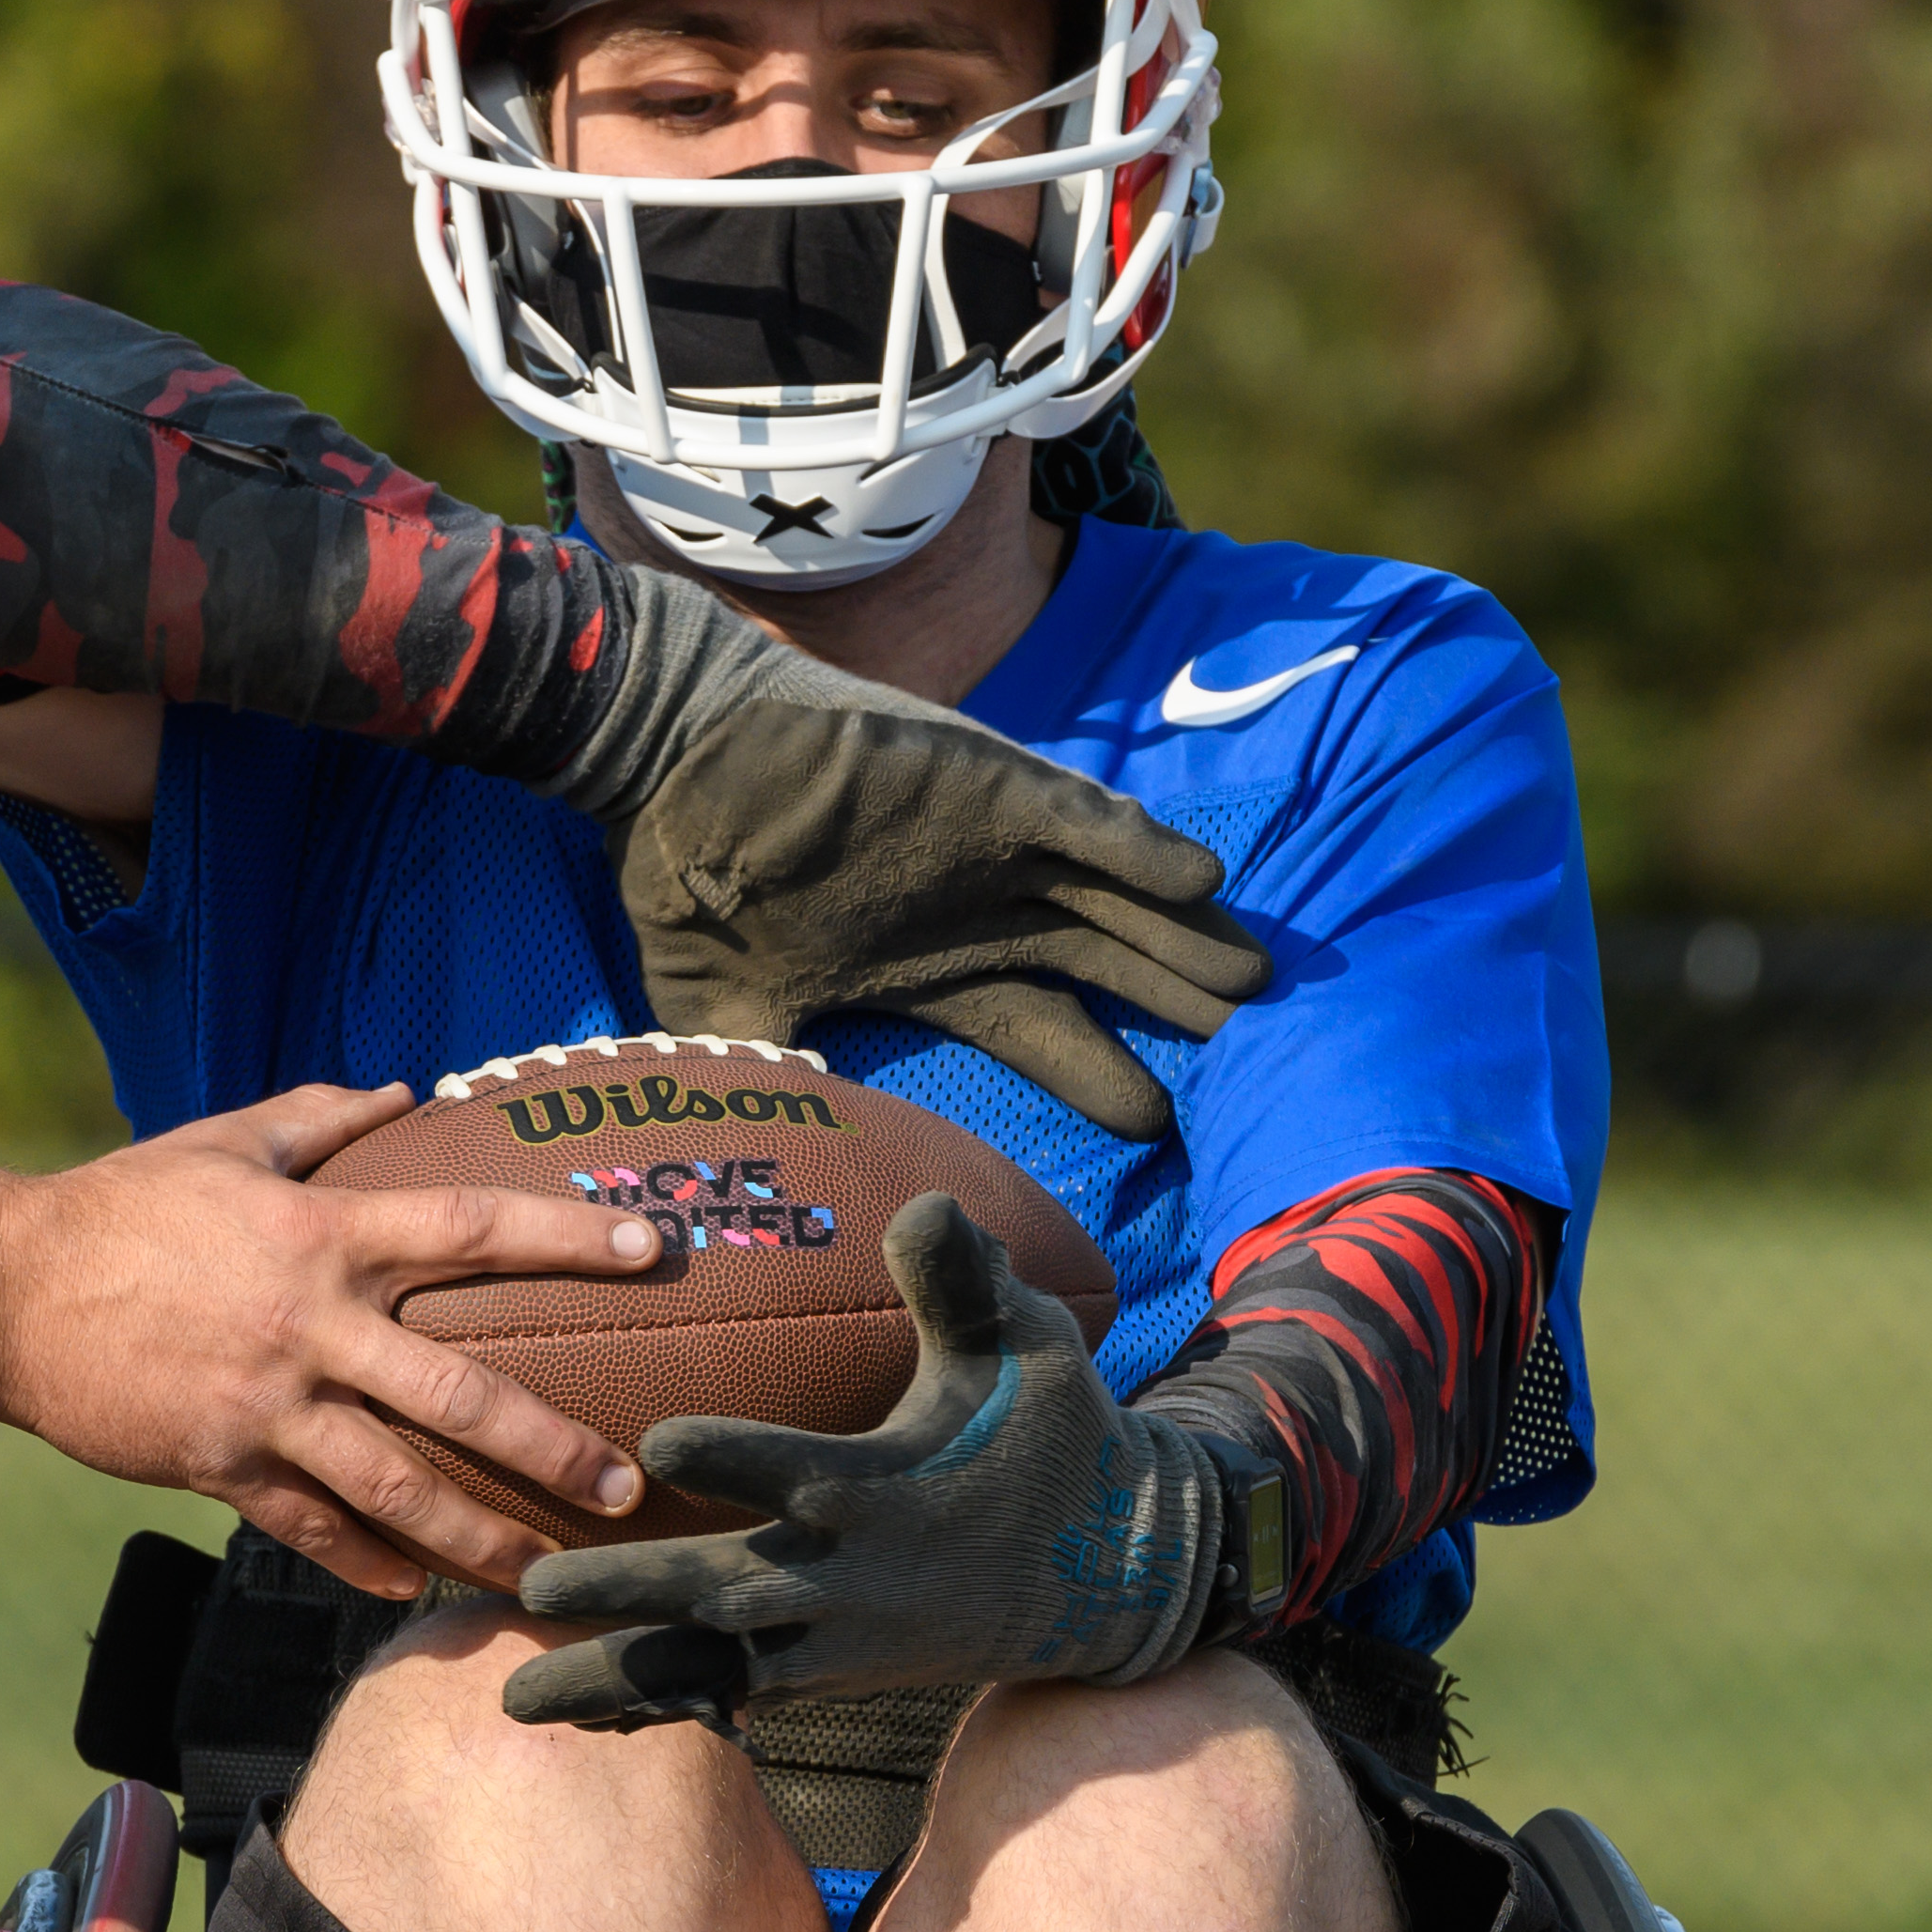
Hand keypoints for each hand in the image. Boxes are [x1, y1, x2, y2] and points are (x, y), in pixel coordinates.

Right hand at [0, 1085, 661, 1596]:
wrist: (3, 1289)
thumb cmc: (120, 1207)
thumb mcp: (223, 1141)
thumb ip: (322, 1116)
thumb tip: (410, 1090)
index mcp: (321, 1235)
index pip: (470, 1228)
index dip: (566, 1237)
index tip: (652, 1250)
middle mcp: (309, 1325)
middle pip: (457, 1393)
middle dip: (551, 1446)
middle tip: (625, 1487)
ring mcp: (266, 1406)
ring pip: (397, 1487)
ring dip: (481, 1536)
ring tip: (547, 1573)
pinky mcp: (219, 1465)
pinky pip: (311, 1529)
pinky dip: (368, 1563)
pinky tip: (415, 1590)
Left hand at [500, 1192, 1235, 1729]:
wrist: (1110, 1571)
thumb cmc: (1054, 1434)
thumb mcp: (1031, 1346)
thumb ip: (965, 1281)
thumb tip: (925, 1205)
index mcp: (888, 1487)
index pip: (800, 1471)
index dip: (733, 1456)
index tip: (653, 1441)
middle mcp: (852, 1576)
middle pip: (724, 1587)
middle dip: (625, 1589)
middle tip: (527, 1585)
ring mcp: (837, 1638)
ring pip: (711, 1666)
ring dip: (613, 1679)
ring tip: (509, 1700)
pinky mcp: (831, 1673)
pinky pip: (731, 1696)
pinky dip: (657, 1708)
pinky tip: (572, 1718)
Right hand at [560, 576, 1272, 1139]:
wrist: (667, 756)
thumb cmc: (689, 875)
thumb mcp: (720, 1006)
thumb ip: (769, 1078)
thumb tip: (780, 1175)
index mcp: (927, 966)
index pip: (1040, 1030)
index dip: (1102, 1075)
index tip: (1163, 1125)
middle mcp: (976, 909)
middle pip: (1104, 966)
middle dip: (1176, 1006)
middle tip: (1265, 1060)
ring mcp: (989, 847)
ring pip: (1117, 898)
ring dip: (1185, 935)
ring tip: (1257, 981)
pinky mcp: (986, 788)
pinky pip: (1086, 819)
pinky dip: (1141, 848)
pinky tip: (1200, 879)